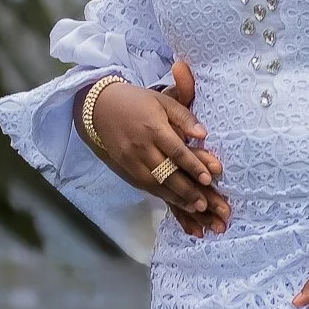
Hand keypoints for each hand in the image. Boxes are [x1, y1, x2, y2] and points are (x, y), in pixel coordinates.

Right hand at [77, 75, 229, 237]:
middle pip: (166, 173)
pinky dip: (160, 195)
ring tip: (194, 208)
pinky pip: (144, 185)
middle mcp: (142, 147)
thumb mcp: (163, 101)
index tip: (208, 179)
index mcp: (154, 128)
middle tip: (204, 204)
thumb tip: (203, 134)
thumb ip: (184, 117)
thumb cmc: (136, 101)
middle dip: (186, 190)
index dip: (193, 166)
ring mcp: (131, 160)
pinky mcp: (124, 168)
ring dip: (175, 197)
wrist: (99, 107)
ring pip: (155, 184)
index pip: (177, 151)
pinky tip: (174, 201)